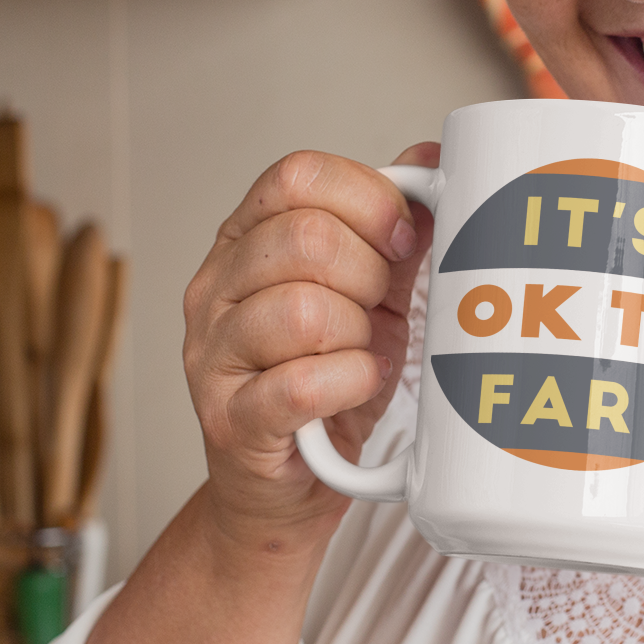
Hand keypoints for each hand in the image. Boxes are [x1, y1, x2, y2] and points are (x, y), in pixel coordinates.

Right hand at [182, 144, 437, 545]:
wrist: (291, 484)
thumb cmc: (330, 380)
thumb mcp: (371, 292)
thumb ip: (393, 228)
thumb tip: (431, 159)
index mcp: (246, 239)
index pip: (298, 176)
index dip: (368, 198)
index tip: (402, 237)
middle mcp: (215, 288)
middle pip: (305, 238)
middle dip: (369, 273)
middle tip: (378, 308)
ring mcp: (212, 355)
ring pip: (303, 310)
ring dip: (358, 332)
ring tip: (362, 350)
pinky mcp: (231, 420)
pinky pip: (302, 383)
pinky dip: (351, 381)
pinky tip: (358, 382)